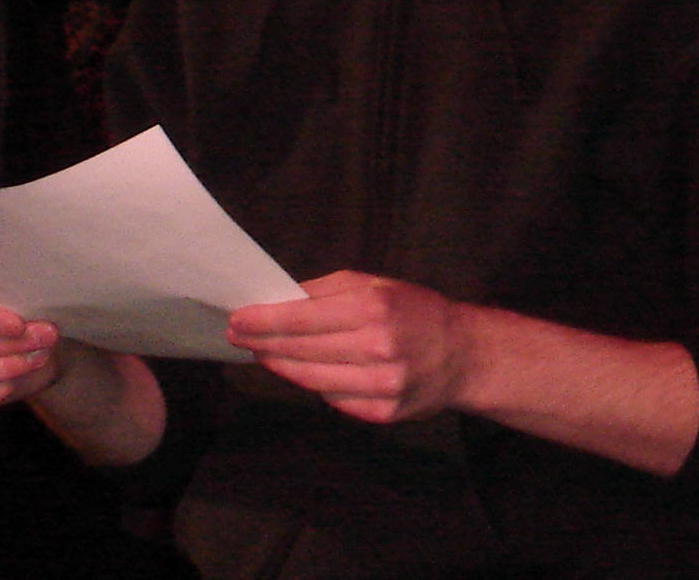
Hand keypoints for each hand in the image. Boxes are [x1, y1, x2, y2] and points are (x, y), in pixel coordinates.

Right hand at [0, 275, 60, 415]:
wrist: (31, 343)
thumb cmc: (22, 310)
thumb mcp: (23, 297)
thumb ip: (22, 302)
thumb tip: (36, 319)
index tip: (20, 325)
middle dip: (12, 344)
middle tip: (45, 338)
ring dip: (9, 367)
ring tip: (38, 357)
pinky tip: (13, 382)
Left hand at [226, 270, 472, 423]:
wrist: (462, 353)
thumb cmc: (413, 310)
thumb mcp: (375, 284)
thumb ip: (328, 291)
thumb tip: (281, 301)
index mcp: (373, 308)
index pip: (301, 318)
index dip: (263, 321)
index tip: (237, 320)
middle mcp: (376, 349)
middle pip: (300, 351)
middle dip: (264, 342)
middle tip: (239, 336)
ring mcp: (379, 386)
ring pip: (311, 380)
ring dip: (282, 366)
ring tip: (265, 353)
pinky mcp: (382, 413)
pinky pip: (334, 399)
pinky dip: (316, 385)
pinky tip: (307, 371)